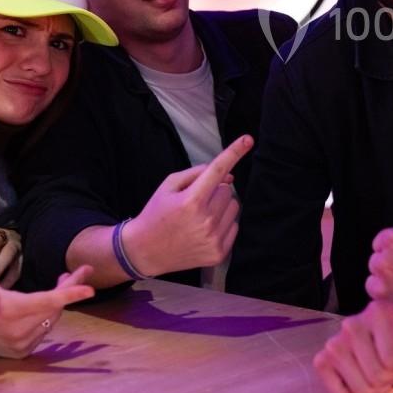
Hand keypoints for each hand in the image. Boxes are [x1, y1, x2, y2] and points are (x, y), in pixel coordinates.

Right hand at [0, 238, 95, 358]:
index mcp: (9, 311)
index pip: (45, 302)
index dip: (68, 294)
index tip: (90, 290)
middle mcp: (17, 331)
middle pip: (54, 307)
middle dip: (69, 287)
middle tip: (84, 270)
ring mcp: (20, 344)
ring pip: (52, 318)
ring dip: (59, 300)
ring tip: (63, 279)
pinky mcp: (22, 352)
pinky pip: (45, 329)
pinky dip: (49, 315)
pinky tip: (49, 302)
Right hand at [122, 135, 250, 277]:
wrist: (144, 251)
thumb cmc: (156, 213)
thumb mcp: (168, 186)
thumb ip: (197, 173)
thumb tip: (229, 175)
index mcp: (191, 200)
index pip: (218, 170)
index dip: (234, 152)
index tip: (248, 139)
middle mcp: (205, 220)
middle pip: (227, 190)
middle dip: (215, 191)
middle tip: (195, 201)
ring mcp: (213, 238)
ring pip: (234, 207)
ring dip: (221, 206)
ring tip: (200, 216)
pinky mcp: (219, 253)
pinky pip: (234, 226)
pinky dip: (223, 224)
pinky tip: (204, 230)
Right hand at [314, 254, 392, 392]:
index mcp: (377, 311)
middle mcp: (351, 323)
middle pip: (377, 376)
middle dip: (389, 378)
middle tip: (392, 366)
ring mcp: (334, 342)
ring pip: (360, 388)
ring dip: (374, 390)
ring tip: (378, 372)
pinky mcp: (322, 360)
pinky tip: (360, 380)